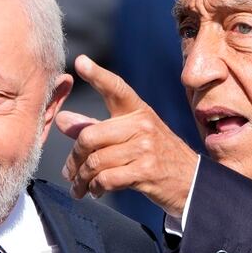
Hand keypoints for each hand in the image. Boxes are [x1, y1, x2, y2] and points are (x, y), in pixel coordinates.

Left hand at [55, 55, 197, 217]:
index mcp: (138, 110)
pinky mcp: (146, 171)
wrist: (191, 182)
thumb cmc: (156, 156)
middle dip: (74, 158)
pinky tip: (96, 191)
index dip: (97, 74)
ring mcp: (145, 148)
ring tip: (79, 187)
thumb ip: (94, 127)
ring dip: (82, 179)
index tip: (80, 61)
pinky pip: (107, 179)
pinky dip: (96, 188)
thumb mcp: (129, 136)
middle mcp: (142, 125)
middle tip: (69, 172)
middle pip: (90, 136)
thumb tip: (61, 120)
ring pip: (96, 161)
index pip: (116, 88)